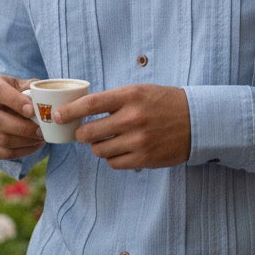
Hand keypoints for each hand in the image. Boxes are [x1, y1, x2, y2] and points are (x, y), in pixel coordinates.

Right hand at [0, 74, 44, 159]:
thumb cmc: (14, 94)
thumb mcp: (21, 85)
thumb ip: (32, 89)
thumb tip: (43, 101)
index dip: (16, 101)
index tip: (32, 111)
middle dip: (23, 128)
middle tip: (41, 131)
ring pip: (0, 139)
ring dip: (25, 141)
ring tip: (40, 139)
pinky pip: (1, 153)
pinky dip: (21, 152)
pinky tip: (33, 146)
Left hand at [54, 84, 190, 170]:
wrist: (197, 120)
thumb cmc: (164, 103)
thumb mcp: (140, 91)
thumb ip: (113, 100)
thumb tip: (80, 110)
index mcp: (130, 96)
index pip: (90, 104)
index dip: (69, 112)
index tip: (57, 116)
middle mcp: (132, 118)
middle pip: (88, 133)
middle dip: (82, 134)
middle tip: (85, 133)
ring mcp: (138, 141)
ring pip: (99, 150)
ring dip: (98, 146)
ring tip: (108, 140)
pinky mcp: (144, 159)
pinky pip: (114, 163)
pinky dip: (112, 158)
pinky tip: (121, 150)